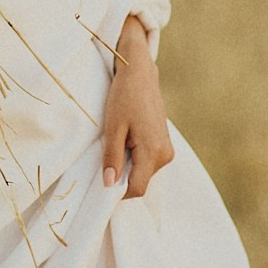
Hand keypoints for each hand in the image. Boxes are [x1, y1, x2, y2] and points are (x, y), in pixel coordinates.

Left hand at [101, 17, 173, 198]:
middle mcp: (165, 155)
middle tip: (105, 160)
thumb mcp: (113, 128)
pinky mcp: (164, 145)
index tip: (100, 186)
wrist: (140, 75)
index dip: (118, 192)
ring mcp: (167, 150)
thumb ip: (112, 158)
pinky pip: (147, 163)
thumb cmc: (124, 97)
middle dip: (121, 178)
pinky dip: (133, 159)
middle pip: (140, 182)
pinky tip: (125, 141)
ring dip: (127, 167)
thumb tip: (109, 184)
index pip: (136, 188)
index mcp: (153, 152)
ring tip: (116, 144)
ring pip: (143, 173)